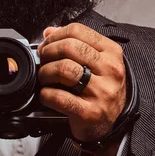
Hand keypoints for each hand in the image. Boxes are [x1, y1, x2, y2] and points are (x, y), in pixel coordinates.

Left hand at [37, 23, 126, 145]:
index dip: (55, 36)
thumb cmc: (102, 92)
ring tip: (44, 78)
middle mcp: (110, 70)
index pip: (78, 31)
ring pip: (64, 69)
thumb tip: (49, 32)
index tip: (47, 45)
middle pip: (69, 47)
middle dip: (48, 53)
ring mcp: (101, 92)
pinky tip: (46, 95)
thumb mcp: (97, 64)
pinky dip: (46, 95)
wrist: (110, 124)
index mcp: (111, 53)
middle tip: (43, 61)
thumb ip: (75, 44)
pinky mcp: (89, 112)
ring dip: (45, 72)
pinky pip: (59, 97)